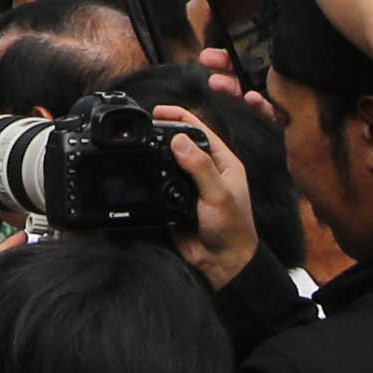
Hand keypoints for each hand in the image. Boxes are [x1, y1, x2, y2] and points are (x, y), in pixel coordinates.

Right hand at [154, 105, 260, 286]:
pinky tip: (141, 171)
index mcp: (224, 163)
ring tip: (140, 145)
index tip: (159, 111)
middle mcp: (208, 172)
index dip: (180, 117)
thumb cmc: (232, 230)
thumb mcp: (218, 194)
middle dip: (164, 132)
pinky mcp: (177, 201)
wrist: (222, 262)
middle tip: (145, 125)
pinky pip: (161, 183)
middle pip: (183, 143)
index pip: (201, 131)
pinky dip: (151, 175)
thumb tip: (180, 141)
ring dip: (156, 154)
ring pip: (169, 162)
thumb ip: (199, 167)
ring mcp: (191, 186)